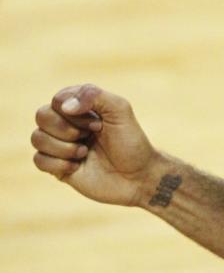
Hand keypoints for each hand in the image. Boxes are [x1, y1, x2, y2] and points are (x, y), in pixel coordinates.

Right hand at [32, 84, 162, 206]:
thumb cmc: (132, 142)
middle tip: (90, 137)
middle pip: (42, 115)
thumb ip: (95, 96)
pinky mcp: (57, 167)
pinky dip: (58, 164)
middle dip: (66, 128)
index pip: (58, 100)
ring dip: (63, 147)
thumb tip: (64, 106)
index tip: (99, 124)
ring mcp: (61, 145)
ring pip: (37, 137)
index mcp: (81, 108)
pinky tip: (77, 167)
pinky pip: (38, 160)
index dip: (74, 112)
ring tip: (84, 152)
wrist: (138, 177)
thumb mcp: (120, 110)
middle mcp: (67, 124)